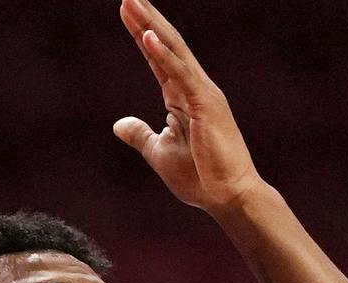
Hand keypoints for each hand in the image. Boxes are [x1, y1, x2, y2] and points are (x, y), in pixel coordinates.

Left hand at [112, 0, 263, 212]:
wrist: (229, 198)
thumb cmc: (200, 177)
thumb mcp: (159, 152)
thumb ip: (140, 134)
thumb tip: (118, 124)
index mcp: (182, 96)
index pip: (158, 57)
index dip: (141, 33)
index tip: (126, 10)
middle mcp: (194, 87)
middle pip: (165, 44)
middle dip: (145, 18)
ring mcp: (202, 93)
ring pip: (173, 51)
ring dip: (151, 25)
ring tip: (131, 2)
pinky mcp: (206, 105)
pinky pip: (180, 74)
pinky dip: (163, 54)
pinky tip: (147, 36)